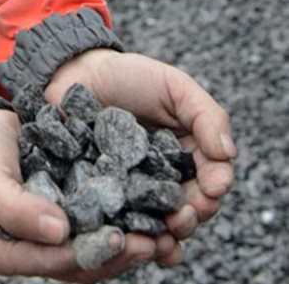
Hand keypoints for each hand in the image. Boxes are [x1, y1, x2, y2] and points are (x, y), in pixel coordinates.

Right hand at [0, 109, 162, 280]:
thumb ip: (15, 208)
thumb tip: (60, 233)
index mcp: (8, 253)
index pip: (53, 264)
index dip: (87, 254)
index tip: (117, 239)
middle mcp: (35, 251)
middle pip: (82, 264)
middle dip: (119, 255)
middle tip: (153, 241)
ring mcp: (55, 234)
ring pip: (97, 249)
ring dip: (130, 243)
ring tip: (164, 231)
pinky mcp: (71, 212)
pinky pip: (100, 222)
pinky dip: (126, 218)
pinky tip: (152, 209)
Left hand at [45, 48, 236, 266]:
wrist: (79, 71)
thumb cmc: (132, 76)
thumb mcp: (175, 86)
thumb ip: (206, 115)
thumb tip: (228, 154)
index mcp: (189, 158)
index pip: (210, 180)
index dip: (214, 188)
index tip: (212, 189)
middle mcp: (165, 181)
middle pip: (186, 209)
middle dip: (190, 218)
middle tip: (183, 217)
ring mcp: (133, 190)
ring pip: (155, 223)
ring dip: (163, 236)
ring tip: (162, 236)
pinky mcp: (103, 194)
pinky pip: (117, 219)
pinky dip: (127, 233)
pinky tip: (131, 238)